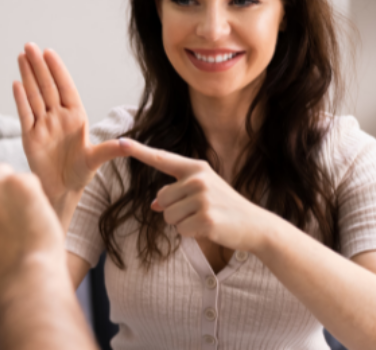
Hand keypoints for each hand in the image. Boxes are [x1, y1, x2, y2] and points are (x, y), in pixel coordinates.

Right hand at [12, 43, 123, 218]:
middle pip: (47, 87)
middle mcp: (58, 118)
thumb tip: (127, 145)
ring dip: (27, 77)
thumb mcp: (96, 160)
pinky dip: (20, 100)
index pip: (65, 88)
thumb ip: (109, 151)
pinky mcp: (30, 137)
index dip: (57, 70)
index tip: (49, 52)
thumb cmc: (80, 174)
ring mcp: (43, 126)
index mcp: (76, 117)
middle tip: (30, 45)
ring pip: (34, 97)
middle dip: (39, 66)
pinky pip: (25, 115)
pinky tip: (16, 83)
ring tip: (21, 57)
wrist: (62, 191)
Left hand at [120, 139, 269, 253]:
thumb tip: (155, 206)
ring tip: (204, 218)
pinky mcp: (206, 218)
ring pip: (168, 216)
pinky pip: (181, 230)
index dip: (139, 151)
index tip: (120, 142)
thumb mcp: (203, 194)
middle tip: (199, 210)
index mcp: (196, 168)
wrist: (254, 224)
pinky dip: (191, 233)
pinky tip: (209, 228)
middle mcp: (198, 179)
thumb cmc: (225, 207)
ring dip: (182, 222)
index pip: (162, 159)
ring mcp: (203, 198)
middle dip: (174, 210)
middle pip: (161, 199)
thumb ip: (177, 195)